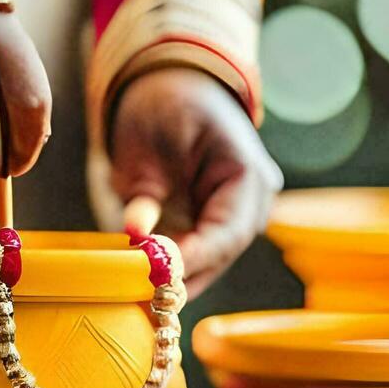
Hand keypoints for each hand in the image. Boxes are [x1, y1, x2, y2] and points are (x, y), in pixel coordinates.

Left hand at [108, 67, 282, 296]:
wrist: (173, 84)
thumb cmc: (164, 103)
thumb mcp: (147, 138)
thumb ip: (144, 188)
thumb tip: (136, 233)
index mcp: (247, 174)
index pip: (227, 231)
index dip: (195, 259)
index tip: (162, 278)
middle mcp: (252, 201)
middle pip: (221, 255)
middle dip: (183, 280)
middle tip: (144, 303)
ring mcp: (236, 213)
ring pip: (210, 261)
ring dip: (177, 281)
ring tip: (140, 304)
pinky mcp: (214, 221)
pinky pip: (198, 252)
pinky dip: (173, 268)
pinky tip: (144, 288)